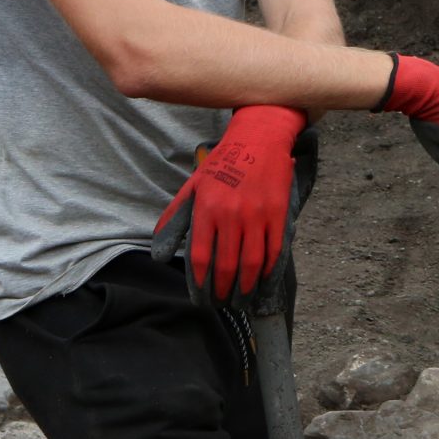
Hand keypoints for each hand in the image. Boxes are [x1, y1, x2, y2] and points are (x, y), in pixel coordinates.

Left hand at [150, 103, 306, 300]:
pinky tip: (263, 278)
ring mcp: (258, 215)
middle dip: (224, 289)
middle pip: (227, 264)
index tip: (202, 294)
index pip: (200, 256)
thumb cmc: (224, 161)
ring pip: (252, 262)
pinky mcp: (278, 212)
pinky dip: (269, 269)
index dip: (201, 281)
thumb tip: (159, 250)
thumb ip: (176, 216)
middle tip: (222, 301)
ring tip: (242, 297)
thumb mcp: (193, 184)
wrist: (260, 137)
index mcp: (208, 208)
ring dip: (247, 285)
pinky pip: (274, 248)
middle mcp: (232, 214)